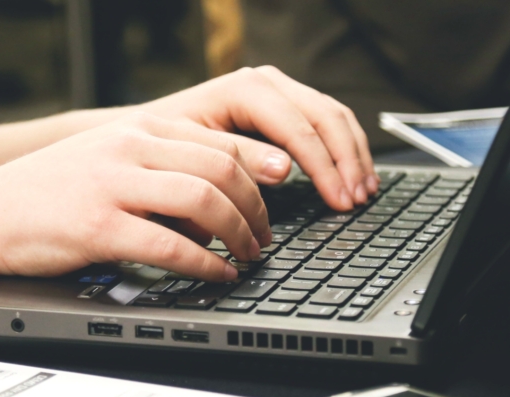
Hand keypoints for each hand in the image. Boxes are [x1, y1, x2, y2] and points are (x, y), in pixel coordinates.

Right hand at [0, 112, 271, 281]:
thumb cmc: (46, 193)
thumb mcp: (105, 159)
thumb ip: (156, 167)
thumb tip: (216, 198)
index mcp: (135, 128)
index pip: (217, 140)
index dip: (259, 168)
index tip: (281, 191)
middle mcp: (127, 147)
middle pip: (220, 168)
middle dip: (256, 206)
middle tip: (265, 235)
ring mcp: (112, 184)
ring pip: (203, 199)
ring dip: (238, 232)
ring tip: (248, 255)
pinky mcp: (98, 226)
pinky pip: (170, 245)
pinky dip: (204, 263)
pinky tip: (216, 273)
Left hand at [139, 66, 378, 210]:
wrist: (145, 134)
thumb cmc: (163, 147)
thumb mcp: (194, 155)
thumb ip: (239, 160)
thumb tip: (285, 169)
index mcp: (245, 89)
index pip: (300, 128)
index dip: (325, 168)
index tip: (339, 200)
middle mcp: (266, 82)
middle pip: (326, 117)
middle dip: (347, 162)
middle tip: (357, 200)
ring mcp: (278, 90)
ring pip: (334, 116)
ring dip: (354, 155)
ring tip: (364, 192)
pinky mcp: (284, 105)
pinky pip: (327, 121)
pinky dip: (345, 149)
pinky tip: (354, 175)